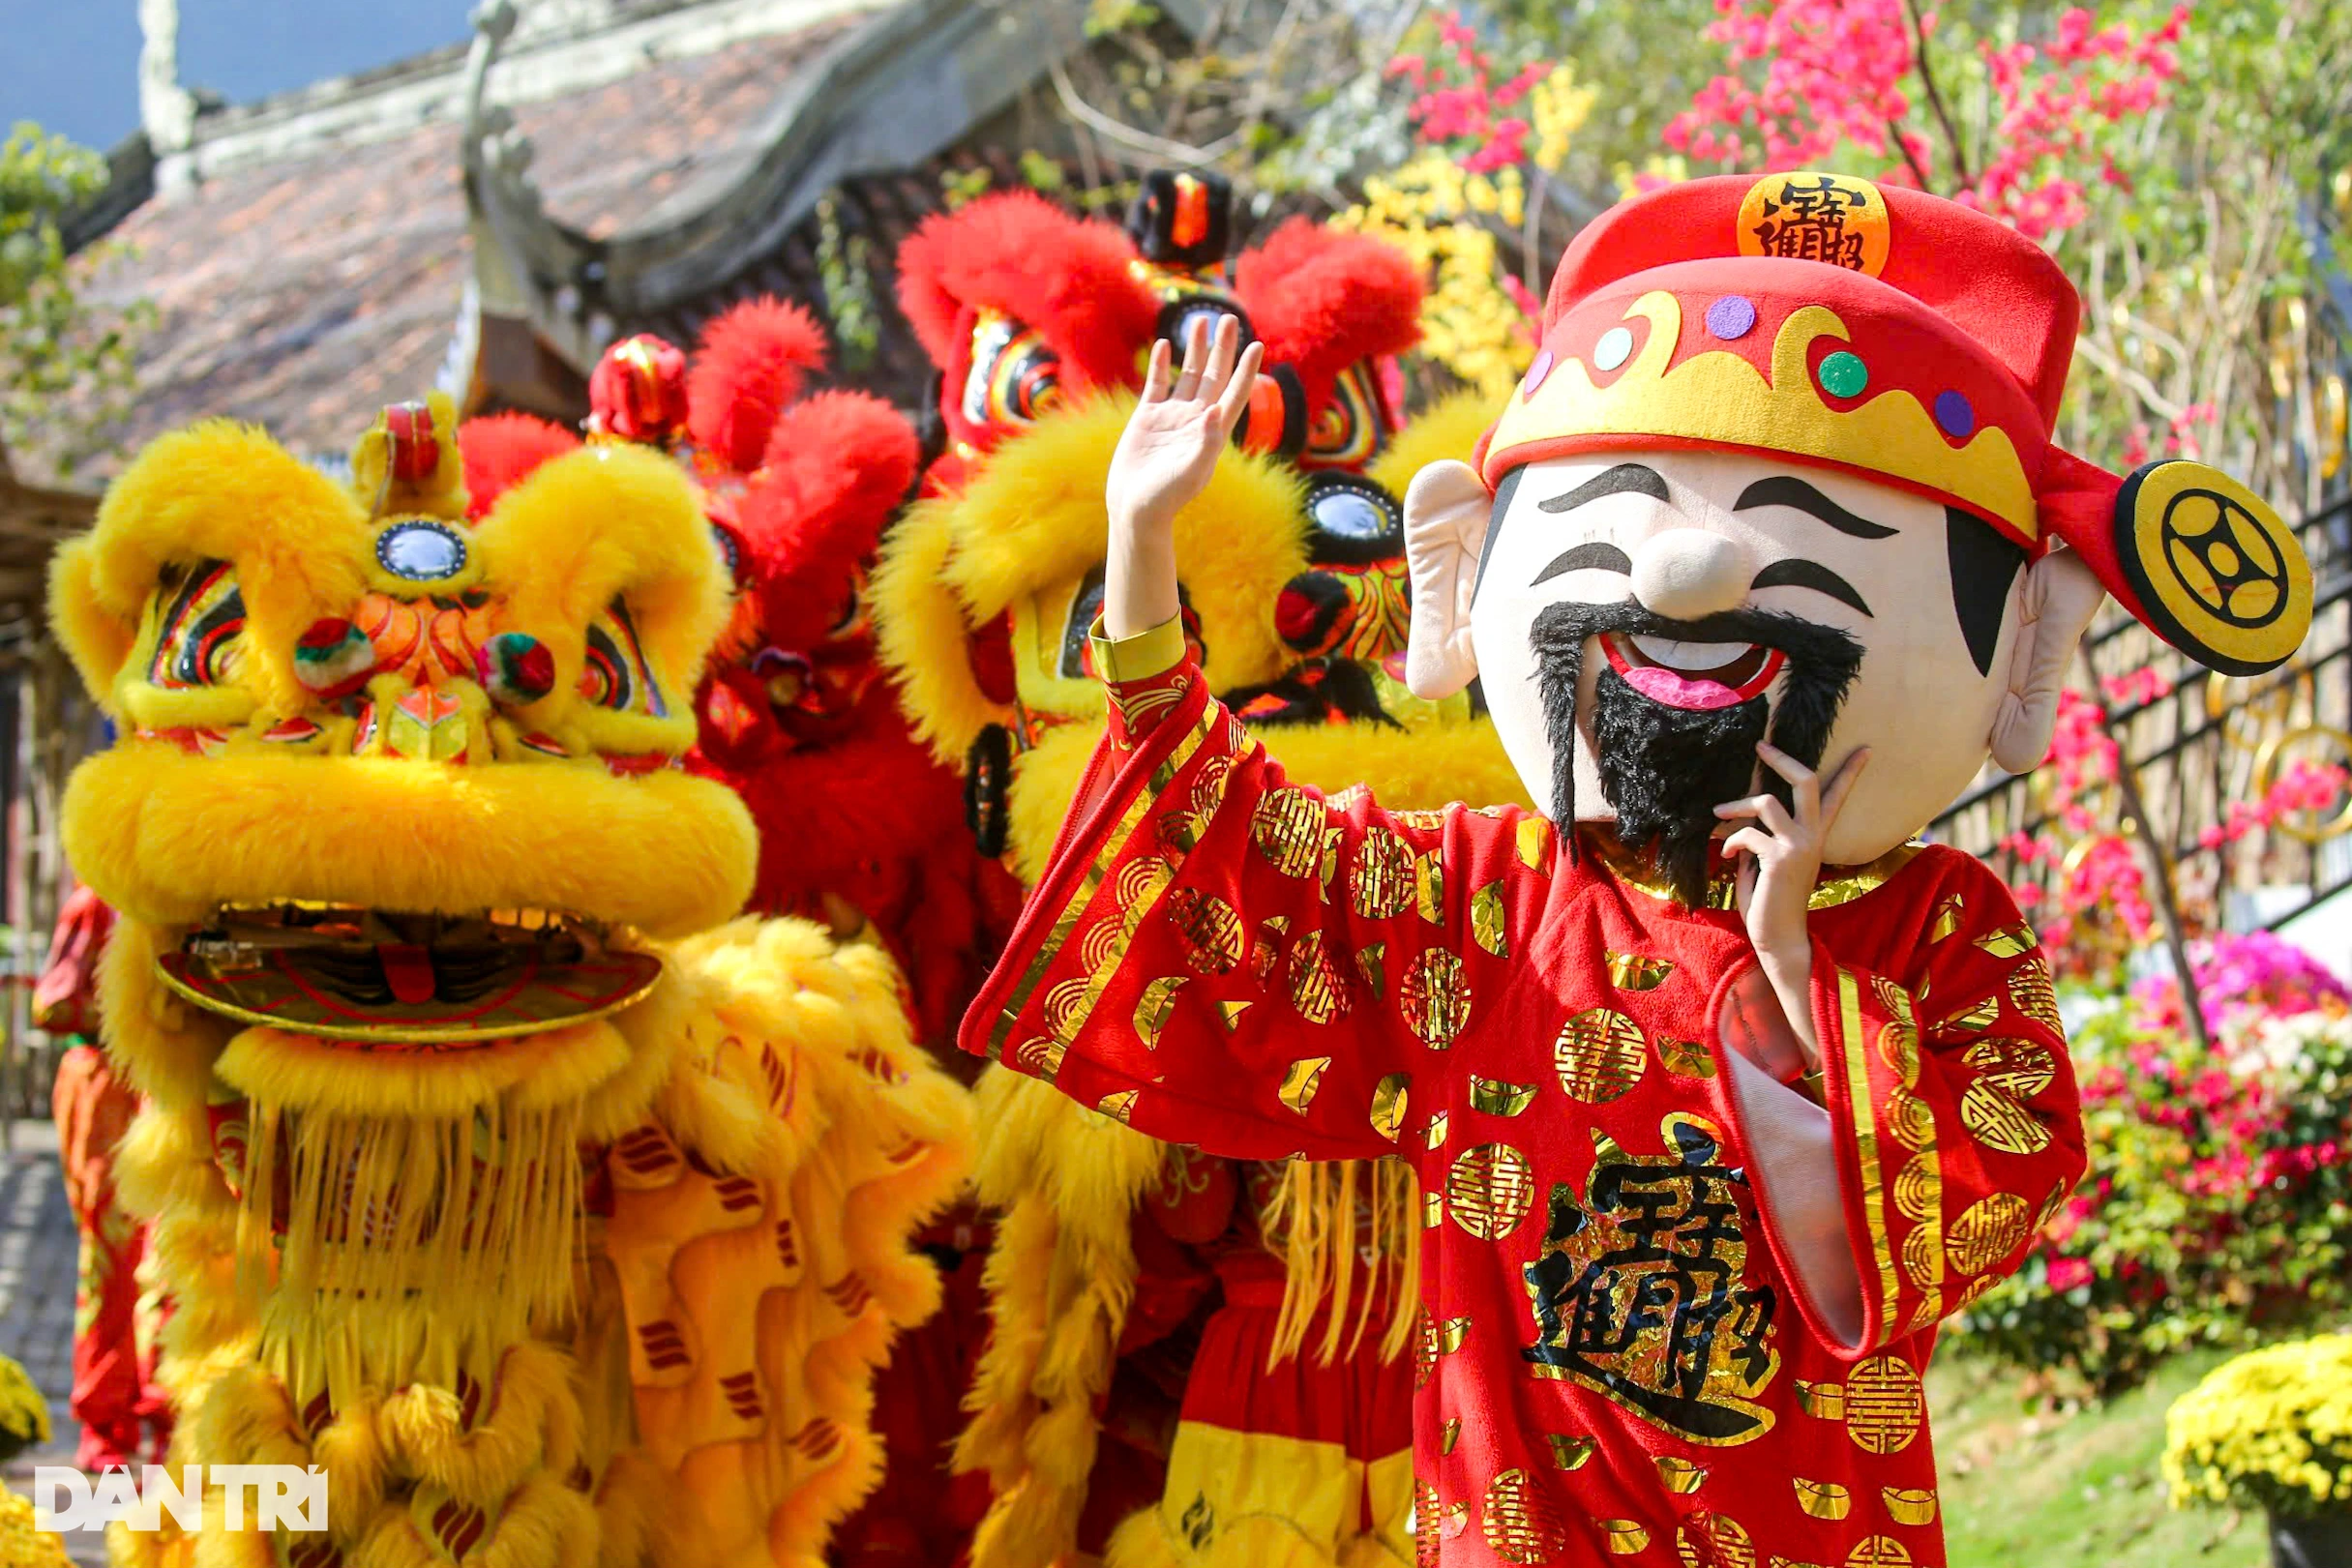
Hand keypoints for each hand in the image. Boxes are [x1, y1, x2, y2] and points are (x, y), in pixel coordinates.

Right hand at [1102, 315, 1261, 638]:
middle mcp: (1195, 420)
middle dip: (1222, 348)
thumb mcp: (1191, 472)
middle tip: (1228, 317)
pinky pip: (1157, 385)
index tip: (1257, 345)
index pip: (1234, 393)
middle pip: (1213, 376)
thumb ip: (1206, 443)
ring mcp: (1172, 417)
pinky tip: (1166, 345)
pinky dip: (1162, 365)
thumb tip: (1215, 411)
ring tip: (1200, 322)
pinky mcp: (1147, 418)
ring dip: (1195, 350)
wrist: (1135, 509)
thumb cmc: (1167, 497)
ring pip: (1187, 375)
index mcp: (1212, 431)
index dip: (1246, 370)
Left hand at [1714, 743, 1869, 1065]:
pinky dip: (1730, 841)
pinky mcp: (1780, 857)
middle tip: (1760, 746)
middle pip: (1806, 781)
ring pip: (1767, 802)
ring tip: (1718, 814)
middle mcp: (1813, 837)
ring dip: (1736, 806)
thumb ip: (1763, 838)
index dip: (1850, 771)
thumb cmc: (1770, 902)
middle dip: (1782, 759)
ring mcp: (1799, 845)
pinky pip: (1748, 834)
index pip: (1836, 796)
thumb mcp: (1767, 863)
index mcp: (1816, 836)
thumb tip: (1744, 817)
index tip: (1865, 748)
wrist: (1777, 938)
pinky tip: (1724, 857)